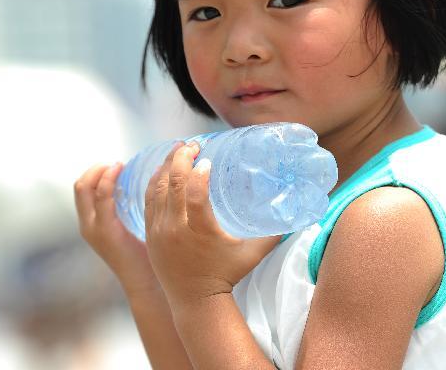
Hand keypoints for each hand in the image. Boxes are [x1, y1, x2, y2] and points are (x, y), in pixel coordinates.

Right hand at [75, 160, 170, 296]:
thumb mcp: (135, 229)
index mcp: (93, 225)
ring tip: (121, 166)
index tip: (118, 165)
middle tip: (119, 164)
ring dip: (102, 171)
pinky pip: (102, 197)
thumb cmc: (148, 257)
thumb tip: (151, 186)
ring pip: (85, 187)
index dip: (97, 172)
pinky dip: (109, 180)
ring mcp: (93, 228)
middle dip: (96, 169)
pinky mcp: (104, 231)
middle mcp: (88, 225)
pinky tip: (122, 172)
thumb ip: (135, 211)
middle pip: (80, 185)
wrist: (147, 284)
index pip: (83, 189)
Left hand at [144, 141, 279, 310]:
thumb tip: (297, 215)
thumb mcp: (252, 254)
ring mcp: (159, 230)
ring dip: (166, 165)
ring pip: (157, 188)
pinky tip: (163, 169)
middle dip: (181, 158)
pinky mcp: (150, 233)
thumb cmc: (227, 275)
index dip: (200, 173)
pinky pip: (148, 200)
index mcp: (200, 232)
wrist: (195, 301)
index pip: (195, 194)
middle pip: (173, 184)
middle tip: (192, 144)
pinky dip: (154, 180)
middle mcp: (176, 229)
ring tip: (178, 150)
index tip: (208, 159)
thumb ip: (273, 234)